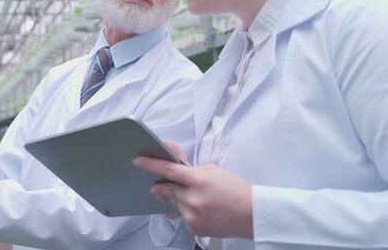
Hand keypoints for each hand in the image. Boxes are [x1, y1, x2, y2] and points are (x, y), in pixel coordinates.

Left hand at [133, 141, 252, 238]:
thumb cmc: (235, 189)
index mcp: (198, 179)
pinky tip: (200, 209)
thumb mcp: (213, 170)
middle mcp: (192, 198)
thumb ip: (191, 170)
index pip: (167, 170)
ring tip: (194, 197)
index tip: (137, 161)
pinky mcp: (194, 228)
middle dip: (163, 186)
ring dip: (177, 198)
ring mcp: (192, 215)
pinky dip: (186, 211)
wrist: (252, 214)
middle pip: (166, 189)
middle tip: (160, 184)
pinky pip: (181, 216)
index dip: (150, 164)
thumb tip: (173, 171)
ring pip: (173, 203)